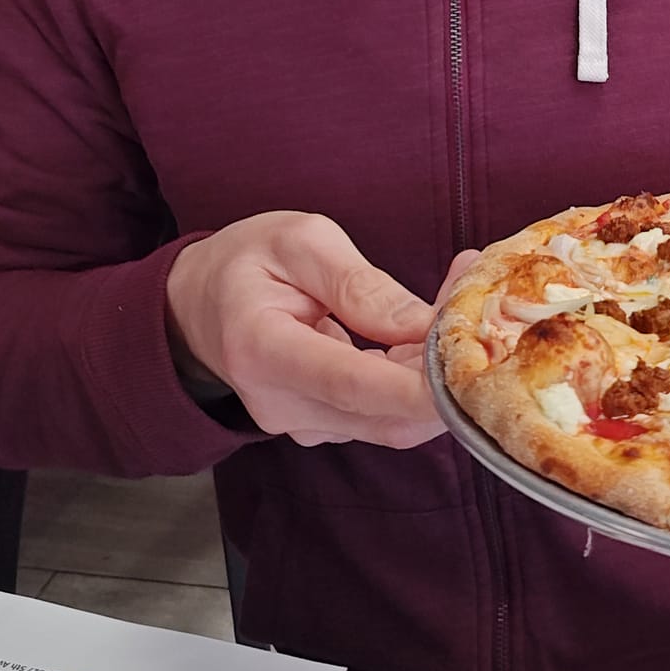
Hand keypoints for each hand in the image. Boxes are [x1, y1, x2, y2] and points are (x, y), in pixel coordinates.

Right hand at [165, 213, 461, 447]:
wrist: (197, 306)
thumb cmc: (246, 262)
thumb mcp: (300, 242)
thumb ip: (360, 285)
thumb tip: (423, 326)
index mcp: (262, 349)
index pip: (351, 385)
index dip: (416, 388)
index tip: (468, 370)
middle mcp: (280, 404)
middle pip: (383, 414)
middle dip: (441, 372)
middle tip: (472, 302)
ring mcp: (300, 424)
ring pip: (392, 418)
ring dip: (432, 372)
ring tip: (451, 301)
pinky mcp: (321, 427)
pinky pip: (383, 413)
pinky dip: (415, 378)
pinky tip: (424, 330)